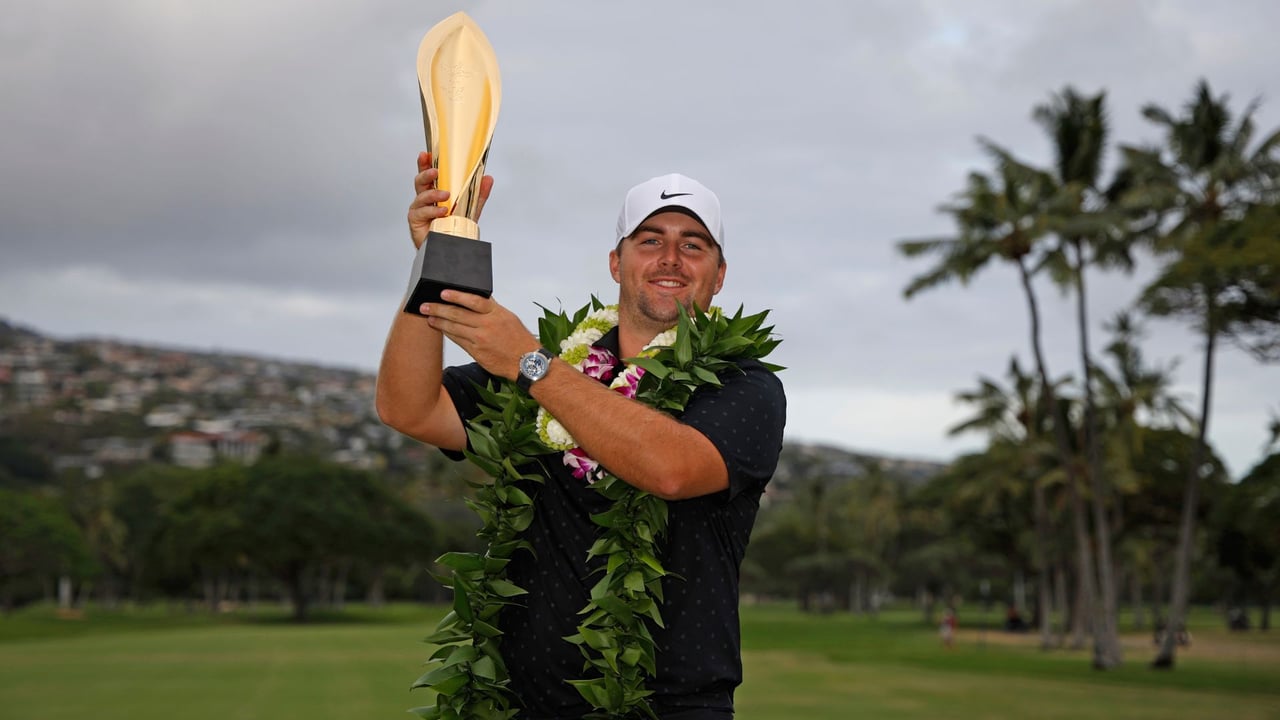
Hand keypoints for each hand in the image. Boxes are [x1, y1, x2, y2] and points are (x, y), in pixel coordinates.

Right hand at [408, 152, 494, 246]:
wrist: (451, 247)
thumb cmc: (455, 227)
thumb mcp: (470, 208)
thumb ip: (478, 193)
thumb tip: (488, 178)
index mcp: (435, 192)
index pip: (428, 175)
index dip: (424, 164)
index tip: (426, 154)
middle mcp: (425, 199)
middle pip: (420, 181)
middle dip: (426, 173)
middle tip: (436, 171)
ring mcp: (419, 209)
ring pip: (421, 196)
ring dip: (434, 193)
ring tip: (446, 195)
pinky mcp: (416, 220)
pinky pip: (422, 212)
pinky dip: (433, 211)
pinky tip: (442, 211)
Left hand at [421, 290, 537, 379]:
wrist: (526, 362)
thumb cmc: (519, 339)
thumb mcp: (509, 317)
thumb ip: (492, 309)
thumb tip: (477, 299)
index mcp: (497, 313)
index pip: (473, 301)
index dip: (456, 296)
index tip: (443, 293)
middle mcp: (488, 325)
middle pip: (458, 314)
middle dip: (439, 309)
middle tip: (425, 305)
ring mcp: (481, 339)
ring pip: (455, 328)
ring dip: (439, 321)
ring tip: (429, 317)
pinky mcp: (477, 352)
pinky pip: (458, 340)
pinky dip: (448, 333)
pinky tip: (441, 329)